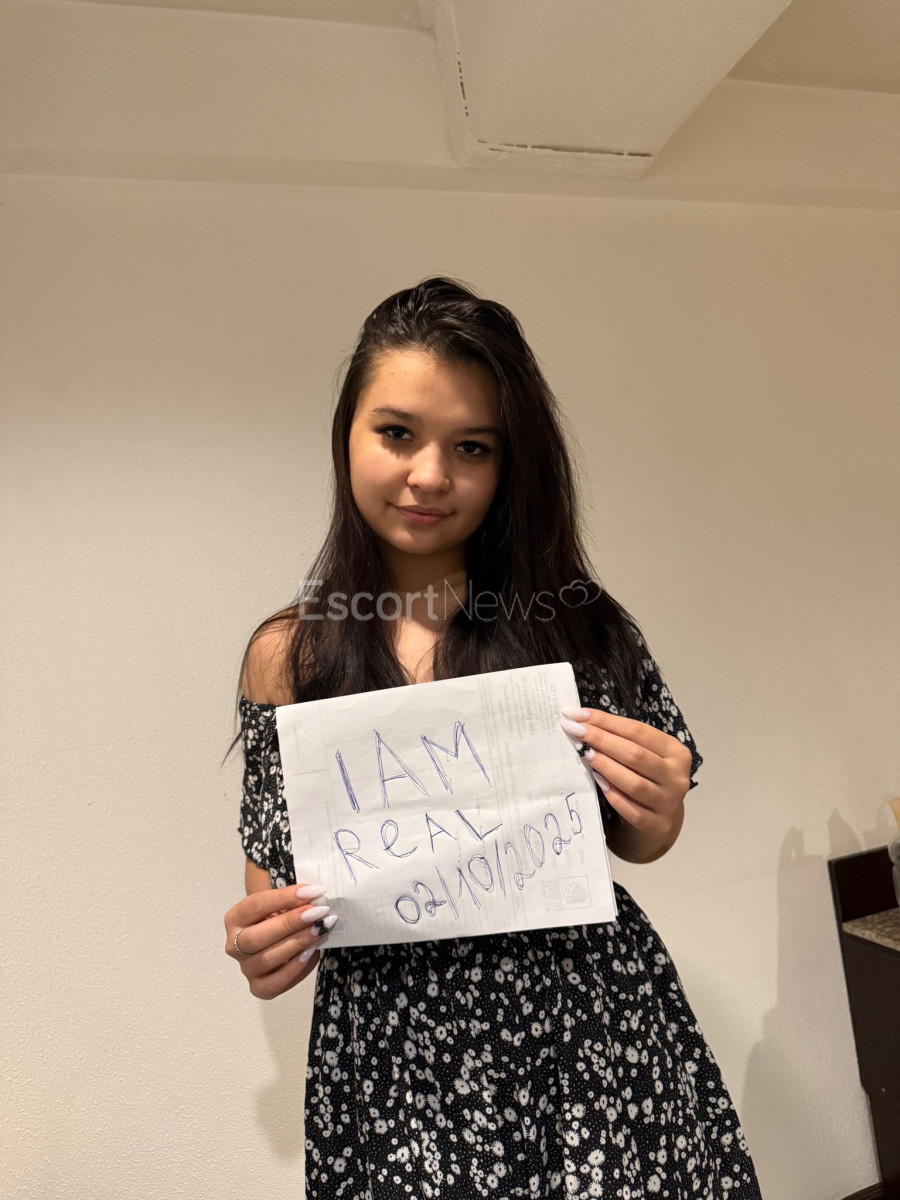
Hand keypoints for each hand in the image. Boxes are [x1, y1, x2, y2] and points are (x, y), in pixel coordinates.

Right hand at [224, 884, 334, 998]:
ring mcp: (246, 968)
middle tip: (317, 912)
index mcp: (235, 918)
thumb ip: (292, 900)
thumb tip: (315, 898)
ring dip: (297, 943)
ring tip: (320, 930)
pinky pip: (275, 983)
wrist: (279, 937)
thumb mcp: (281, 903)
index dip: (285, 897)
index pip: (256, 905)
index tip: (312, 892)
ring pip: (266, 960)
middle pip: (256, 937)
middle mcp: (234, 945)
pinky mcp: (259, 987)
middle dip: (290, 923)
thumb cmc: (280, 917)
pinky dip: (296, 968)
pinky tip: (312, 952)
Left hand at [560, 707, 692, 840]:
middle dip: (602, 740)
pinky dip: (613, 796)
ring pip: (634, 783)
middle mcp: (677, 777)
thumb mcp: (645, 753)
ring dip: (606, 767)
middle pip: (635, 755)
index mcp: (676, 752)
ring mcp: (669, 803)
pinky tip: (598, 782)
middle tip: (576, 732)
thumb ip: (622, 739)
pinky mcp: (658, 825)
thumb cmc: (646, 776)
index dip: (606, 721)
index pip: (638, 731)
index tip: (578, 715)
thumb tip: (583, 721)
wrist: (659, 814)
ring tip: (585, 754)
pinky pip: (632, 811)